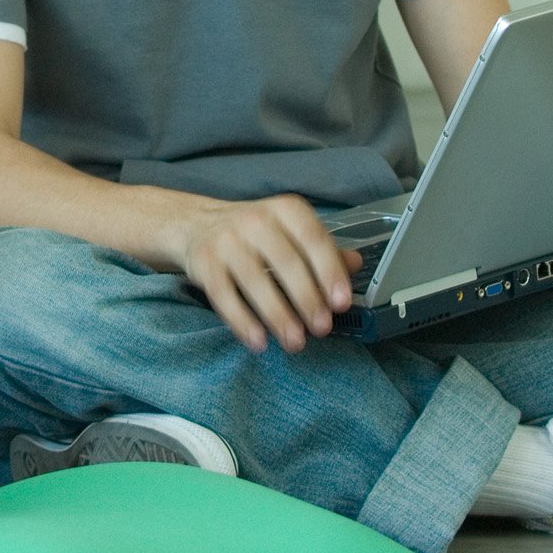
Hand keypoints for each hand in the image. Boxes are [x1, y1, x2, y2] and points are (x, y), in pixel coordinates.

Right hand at [167, 194, 361, 353]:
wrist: (196, 224)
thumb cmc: (255, 234)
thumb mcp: (290, 233)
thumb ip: (322, 250)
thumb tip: (356, 263)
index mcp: (285, 210)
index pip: (313, 238)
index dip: (329, 271)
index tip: (342, 302)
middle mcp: (255, 219)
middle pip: (286, 261)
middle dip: (307, 299)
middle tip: (322, 328)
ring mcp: (226, 240)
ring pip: (255, 281)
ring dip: (277, 315)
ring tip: (294, 342)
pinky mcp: (203, 263)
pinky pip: (224, 295)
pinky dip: (242, 321)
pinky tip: (259, 341)